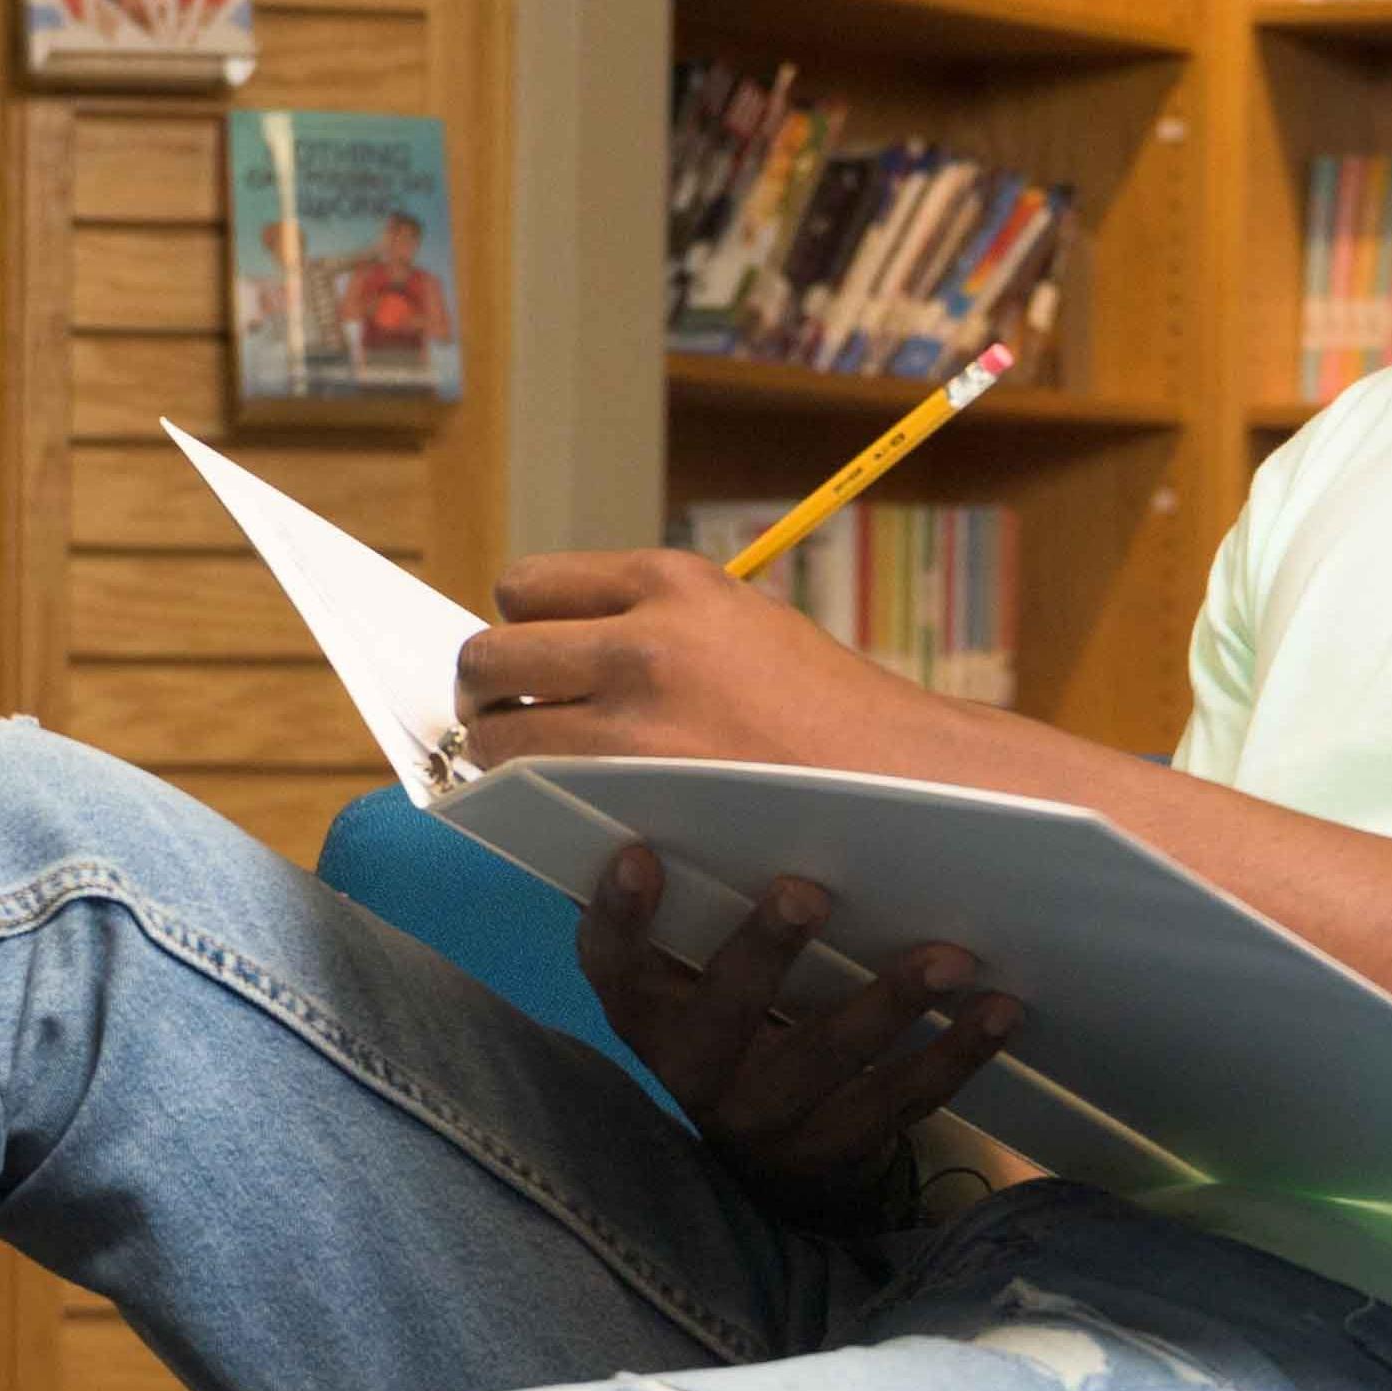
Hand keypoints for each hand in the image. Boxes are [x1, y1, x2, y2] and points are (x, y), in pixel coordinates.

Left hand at [451, 547, 948, 776]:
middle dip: (488, 694)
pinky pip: (532, 791)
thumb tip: (557, 651)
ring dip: (501, 756)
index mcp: (673, 582)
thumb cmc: (826, 717)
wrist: (903, 781)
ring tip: (533, 775)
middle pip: (490, 654)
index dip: (520, 628)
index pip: (526, 586)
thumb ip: (653, 625)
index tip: (533, 663)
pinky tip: (558, 809)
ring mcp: (635, 718)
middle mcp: (643, 638)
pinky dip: (528, 803)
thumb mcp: (742, 627)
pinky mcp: (636, 789)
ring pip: (498, 732)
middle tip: (506, 723)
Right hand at [575, 847, 1023, 1227]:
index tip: (639, 854)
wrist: (766, 1159)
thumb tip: (762, 804)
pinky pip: (899, 1102)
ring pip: (825, 1060)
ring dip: (891, 1004)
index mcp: (651, 1017)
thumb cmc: (737, 1025)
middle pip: (722, 1015)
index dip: (618, 917)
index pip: (612, 968)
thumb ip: (708, 916)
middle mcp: (694, 1073)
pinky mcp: (835, 1149)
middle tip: (806, 892)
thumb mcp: (698, 983)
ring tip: (952, 956)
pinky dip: (954, 1055)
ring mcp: (765, 1119)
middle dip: (763, 952)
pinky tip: (999, 1010)